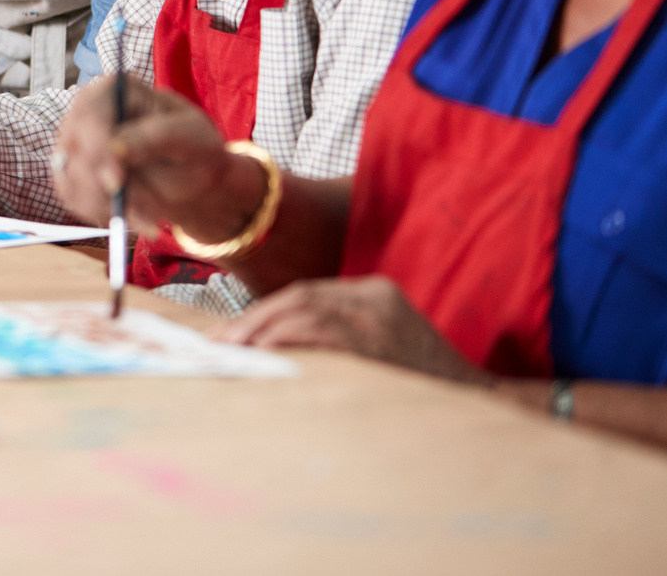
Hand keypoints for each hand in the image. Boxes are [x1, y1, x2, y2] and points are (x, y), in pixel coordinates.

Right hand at [51, 75, 263, 241]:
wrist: (188, 175)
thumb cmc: (193, 146)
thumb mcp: (190, 136)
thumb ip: (156, 136)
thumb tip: (116, 147)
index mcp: (115, 91)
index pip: (89, 113)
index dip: (96, 147)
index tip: (116, 183)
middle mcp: (86, 113)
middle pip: (72, 149)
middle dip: (101, 188)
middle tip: (139, 216)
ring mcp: (74, 143)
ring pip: (69, 178)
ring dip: (107, 206)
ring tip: (148, 217)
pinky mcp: (71, 171)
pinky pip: (72, 197)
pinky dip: (100, 214)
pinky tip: (132, 216)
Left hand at [212, 276, 488, 383]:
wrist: (477, 404)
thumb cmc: (420, 384)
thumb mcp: (380, 346)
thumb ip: (336, 337)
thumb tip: (271, 349)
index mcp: (375, 292)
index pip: (306, 295)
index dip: (262, 314)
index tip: (230, 334)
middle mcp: (374, 296)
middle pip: (298, 297)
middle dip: (252, 320)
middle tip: (219, 344)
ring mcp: (378, 315)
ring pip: (303, 308)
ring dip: (260, 329)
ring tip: (231, 352)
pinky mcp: (379, 339)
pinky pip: (320, 330)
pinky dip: (285, 339)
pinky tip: (262, 355)